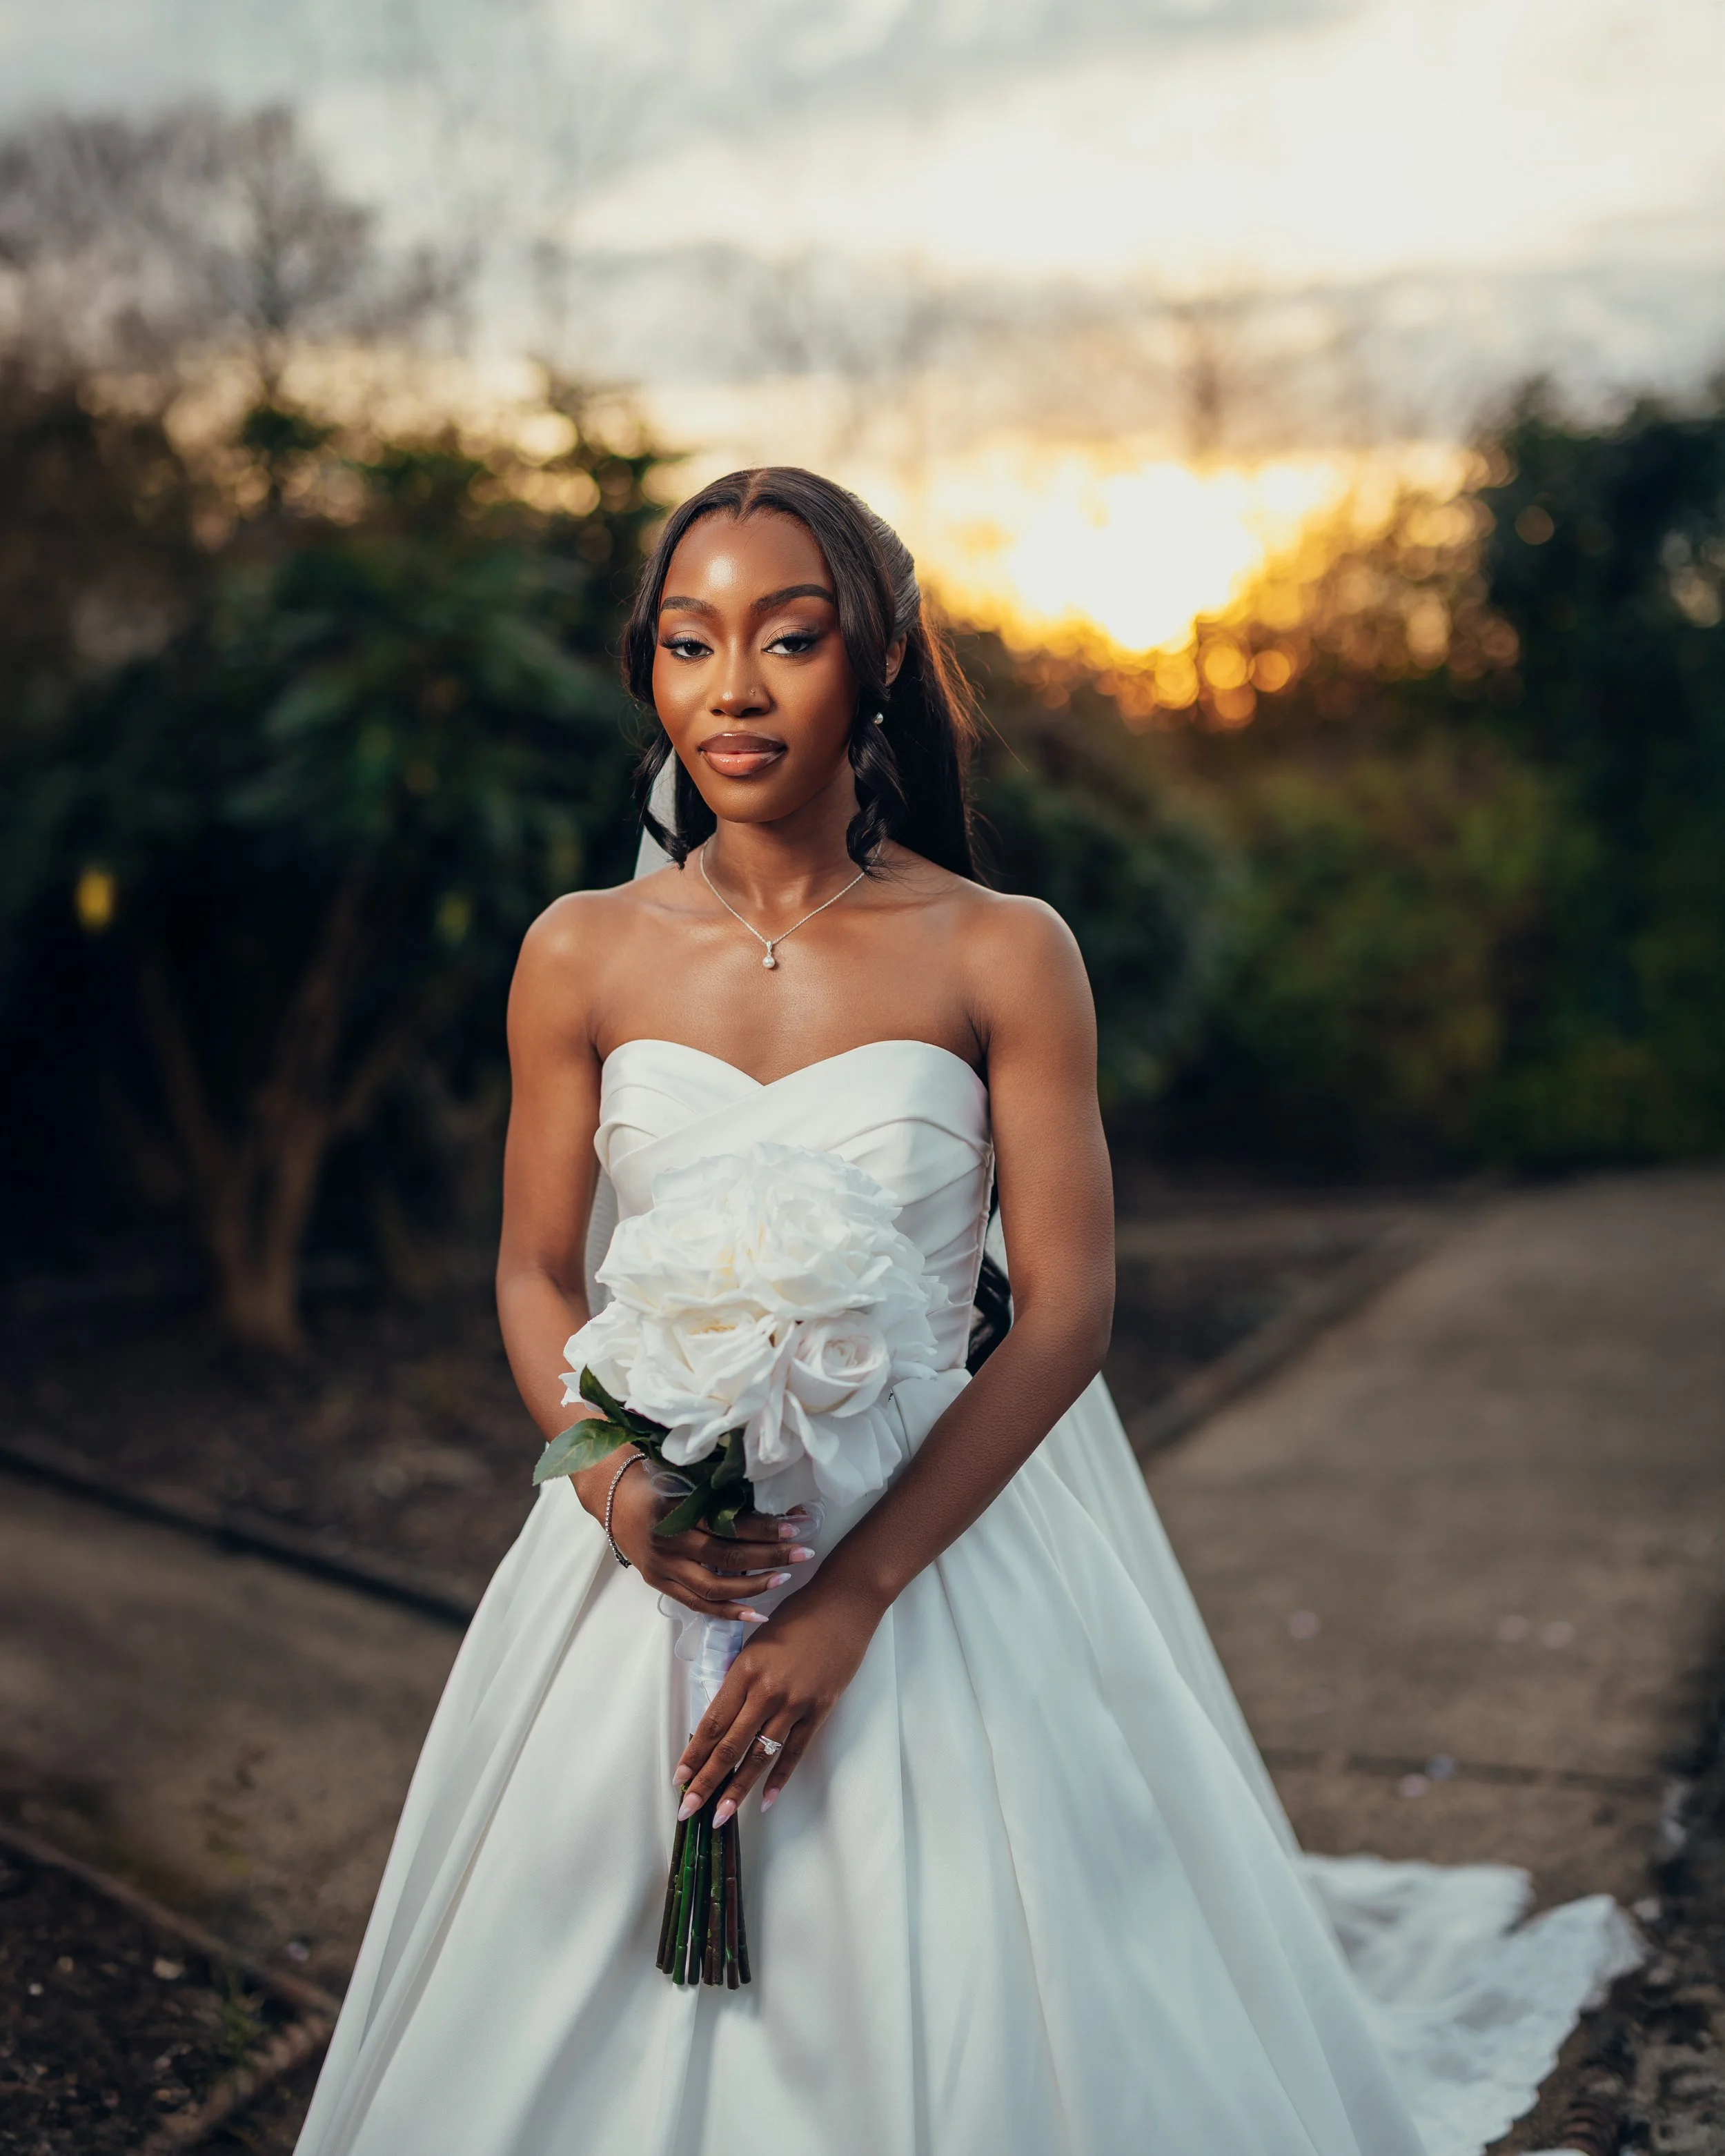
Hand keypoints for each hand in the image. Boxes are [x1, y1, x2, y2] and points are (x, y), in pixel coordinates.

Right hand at [589, 1454, 816, 1621]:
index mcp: (676, 1509)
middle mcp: (668, 1542)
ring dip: (753, 1586)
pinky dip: (727, 1612)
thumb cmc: (655, 1480)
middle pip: (726, 1556)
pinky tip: (756, 1614)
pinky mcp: (660, 1583)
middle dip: (769, 1556)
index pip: (728, 1524)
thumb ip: (719, 1493)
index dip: (764, 1527)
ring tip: (783, 1578)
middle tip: (802, 1553)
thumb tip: (772, 1502)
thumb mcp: (685, 1478)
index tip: (797, 1525)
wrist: (612, 1498)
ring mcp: (662, 1567)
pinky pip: (697, 1604)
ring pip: (714, 1587)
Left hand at [673, 1577, 883, 1824]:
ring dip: (738, 1789)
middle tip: (688, 1810)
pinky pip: (795, 1752)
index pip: (713, 1721)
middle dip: (707, 1780)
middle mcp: (766, 1690)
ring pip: (760, 1755)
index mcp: (745, 1668)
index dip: (695, 1752)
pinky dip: (779, 1778)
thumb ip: (741, 1677)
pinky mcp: (819, 1710)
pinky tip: (766, 1800)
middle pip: (730, 1745)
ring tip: (720, 1816)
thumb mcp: (757, 1641)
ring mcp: (795, 1703)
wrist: (843, 1605)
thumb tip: (724, 1715)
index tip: (679, 1776)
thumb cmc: (797, 1616)